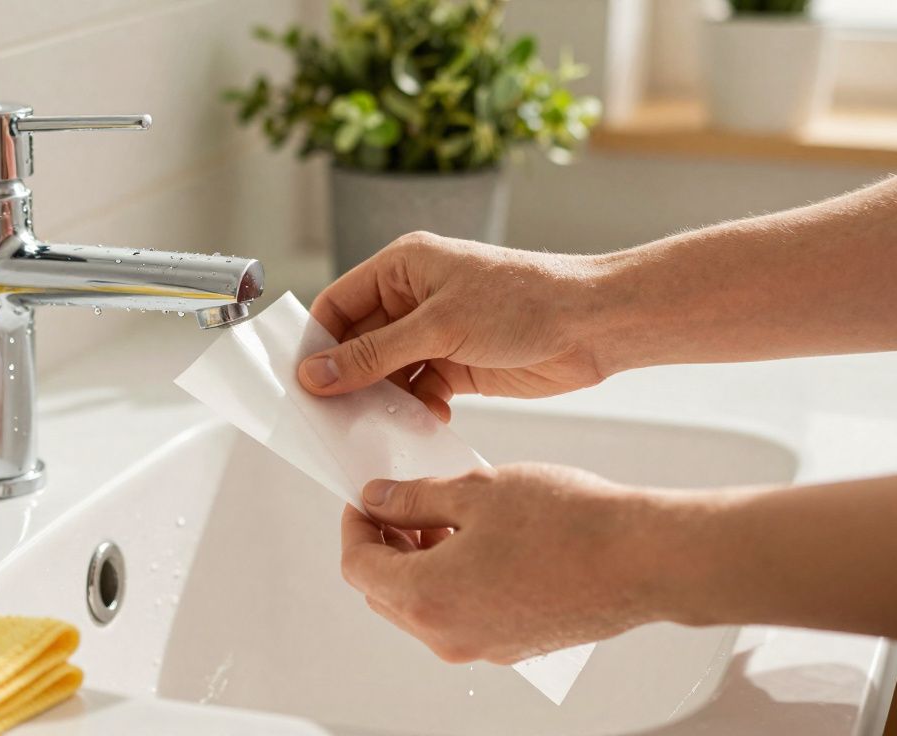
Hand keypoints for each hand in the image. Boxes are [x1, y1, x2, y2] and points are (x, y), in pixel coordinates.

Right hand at [298, 231, 607, 420]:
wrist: (593, 325)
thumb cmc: (524, 302)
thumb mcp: (438, 327)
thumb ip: (373, 355)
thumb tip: (316, 374)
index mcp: (403, 267)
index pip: (338, 305)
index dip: (316, 343)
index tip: (302, 385)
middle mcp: (414, 297)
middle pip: (358, 342)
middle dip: (346, 378)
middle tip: (330, 417)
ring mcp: (436, 332)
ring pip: (386, 372)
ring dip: (380, 399)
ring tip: (372, 426)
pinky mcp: (458, 364)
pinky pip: (417, 390)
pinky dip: (413, 409)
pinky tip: (420, 422)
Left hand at [341, 463, 679, 663]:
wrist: (643, 559)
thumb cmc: (569, 525)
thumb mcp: (475, 491)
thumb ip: (415, 499)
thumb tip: (380, 500)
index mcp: (427, 598)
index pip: (359, 567)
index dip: (355, 526)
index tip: (365, 499)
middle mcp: (449, 635)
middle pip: (386, 593)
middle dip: (384, 546)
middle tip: (399, 503)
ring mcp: (483, 646)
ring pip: (423, 606)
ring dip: (419, 563)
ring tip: (444, 515)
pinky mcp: (514, 645)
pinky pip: (461, 615)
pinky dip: (452, 580)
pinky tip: (476, 540)